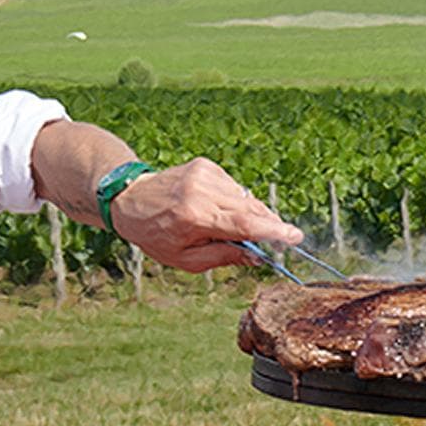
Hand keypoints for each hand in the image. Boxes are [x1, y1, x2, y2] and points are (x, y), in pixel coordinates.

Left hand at [110, 157, 302, 271]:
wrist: (130, 198)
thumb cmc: (155, 234)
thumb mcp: (185, 259)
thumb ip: (224, 257)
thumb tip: (257, 257)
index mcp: (194, 217)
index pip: (244, 224)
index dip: (273, 231)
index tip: (295, 237)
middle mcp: (202, 191)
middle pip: (250, 208)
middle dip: (269, 225)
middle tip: (282, 239)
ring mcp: (205, 174)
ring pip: (244, 197)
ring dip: (252, 214)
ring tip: (238, 229)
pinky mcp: (206, 166)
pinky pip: (233, 188)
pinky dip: (235, 202)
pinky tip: (220, 211)